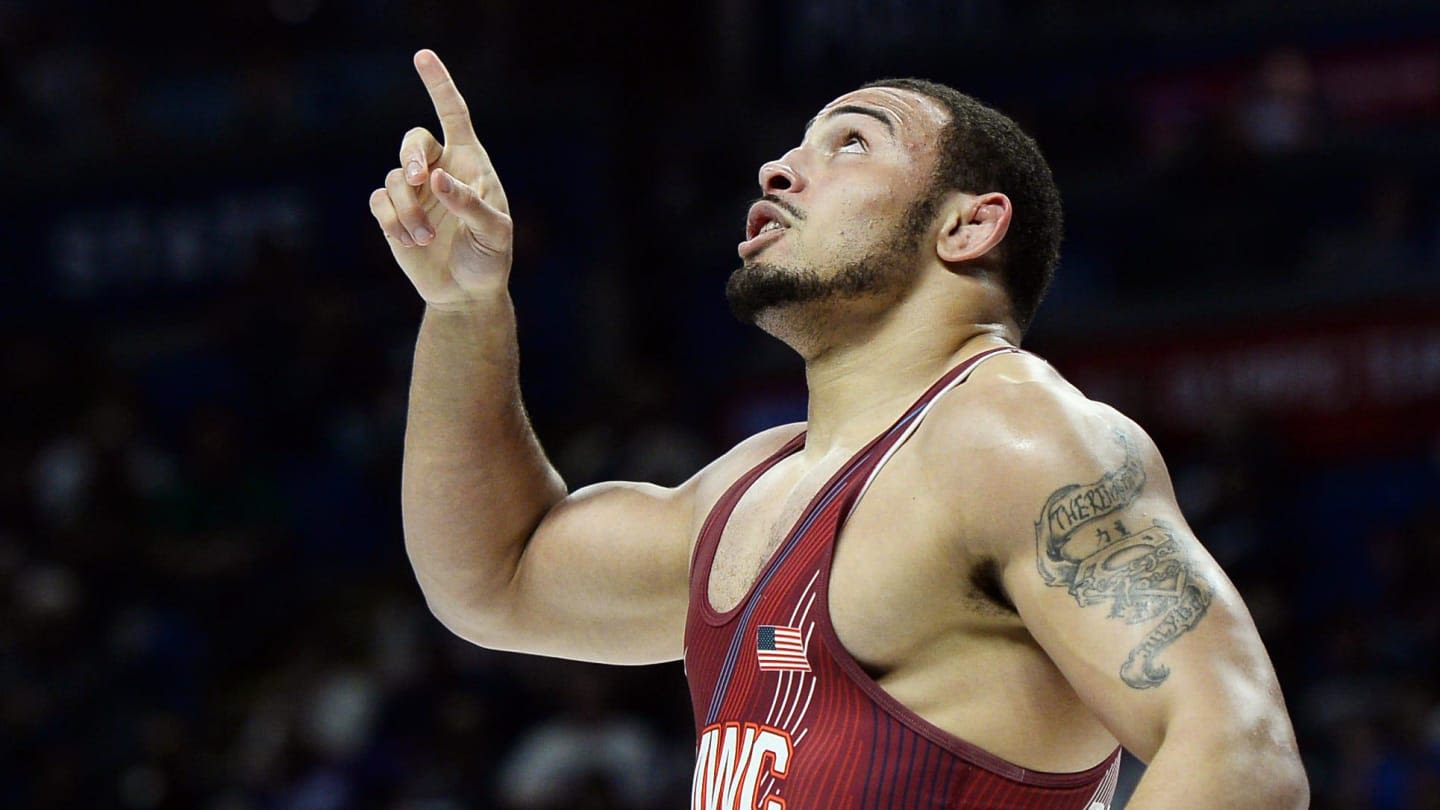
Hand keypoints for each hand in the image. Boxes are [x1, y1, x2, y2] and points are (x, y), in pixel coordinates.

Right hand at [369, 49, 512, 308]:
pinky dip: (393, 223)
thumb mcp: (495, 233)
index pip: (453, 115)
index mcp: (470, 163)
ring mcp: (414, 191)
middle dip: (411, 157)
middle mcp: (439, 169)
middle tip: (420, 180)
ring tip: (426, 239)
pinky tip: (411, 243)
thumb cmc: (489, 258)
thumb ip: (471, 204)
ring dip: (409, 210)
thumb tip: (439, 179)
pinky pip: (379, 203)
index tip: (422, 56)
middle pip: (412, 141)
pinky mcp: (393, 214)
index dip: (438, 85)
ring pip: (395, 179)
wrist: (466, 292)